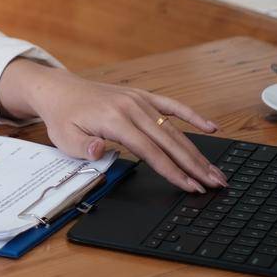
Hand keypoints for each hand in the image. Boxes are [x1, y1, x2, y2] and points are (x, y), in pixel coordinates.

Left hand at [0, 61, 226, 193]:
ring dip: (196, 150)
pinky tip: (211, 127)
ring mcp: (138, 100)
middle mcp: (131, 107)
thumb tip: (100, 150)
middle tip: (217, 183)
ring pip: (173, 128)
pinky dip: (192, 116)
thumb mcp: (64, 138)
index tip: (191, 186)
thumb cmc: (63, 118)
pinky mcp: (141, 96)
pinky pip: (171, 105)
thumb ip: (82, 148)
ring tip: (215, 170)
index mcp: (114, 120)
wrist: (59, 89)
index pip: (150, 151)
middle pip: (169, 141)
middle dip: (194, 164)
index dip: (172, 170)